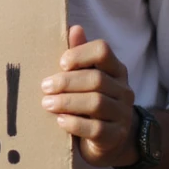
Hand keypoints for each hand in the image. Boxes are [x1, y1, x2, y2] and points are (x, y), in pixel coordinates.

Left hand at [41, 25, 136, 167]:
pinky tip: (60, 121)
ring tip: (47, 104)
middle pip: (96, 79)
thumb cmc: (90, 102)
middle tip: (45, 87)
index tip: (60, 63)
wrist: (111, 141)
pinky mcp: (115, 136)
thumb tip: (74, 28)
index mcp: (116, 70)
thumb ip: (79, 55)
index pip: (102, 50)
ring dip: (67, 102)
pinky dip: (75, 123)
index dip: (79, 54)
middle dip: (66, 82)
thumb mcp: (85, 78)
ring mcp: (122, 114)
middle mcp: (123, 90)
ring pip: (96, 103)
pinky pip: (96, 129)